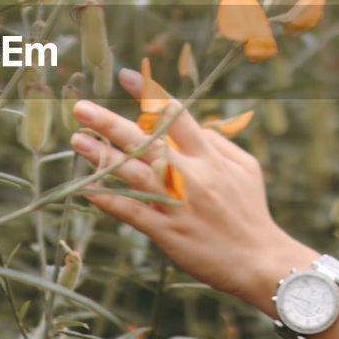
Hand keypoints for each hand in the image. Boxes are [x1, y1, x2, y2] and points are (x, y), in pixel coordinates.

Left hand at [69, 68, 313, 313]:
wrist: (260, 262)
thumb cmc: (251, 213)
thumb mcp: (245, 169)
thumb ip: (218, 143)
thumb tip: (194, 125)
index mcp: (209, 157)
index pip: (176, 116)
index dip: (150, 94)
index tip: (126, 75)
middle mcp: (191, 176)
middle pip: (146, 142)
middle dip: (111, 123)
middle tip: (81, 108)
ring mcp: (177, 204)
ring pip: (134, 174)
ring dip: (102, 156)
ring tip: (77, 139)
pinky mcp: (168, 232)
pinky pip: (132, 212)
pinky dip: (108, 200)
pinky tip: (85, 188)